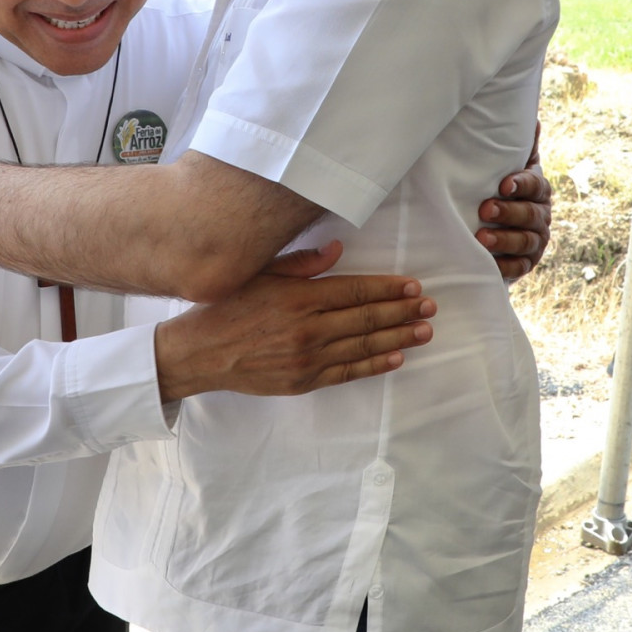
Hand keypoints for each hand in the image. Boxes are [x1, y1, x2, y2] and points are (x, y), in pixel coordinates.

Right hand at [154, 241, 435, 402]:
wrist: (201, 354)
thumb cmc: (227, 308)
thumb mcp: (260, 275)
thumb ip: (301, 264)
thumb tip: (337, 249)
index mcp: (298, 298)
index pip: (354, 291)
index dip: (387, 289)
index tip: (413, 287)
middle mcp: (308, 329)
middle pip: (366, 319)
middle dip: (402, 312)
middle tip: (430, 308)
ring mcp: (308, 359)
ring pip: (363, 347)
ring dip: (397, 338)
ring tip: (423, 332)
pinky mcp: (304, 381)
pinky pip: (348, 373)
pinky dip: (374, 365)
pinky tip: (396, 358)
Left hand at [476, 121, 550, 282]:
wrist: (497, 224)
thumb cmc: (499, 188)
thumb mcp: (507, 166)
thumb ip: (519, 147)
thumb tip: (532, 118)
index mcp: (537, 189)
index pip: (535, 185)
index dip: (521, 184)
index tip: (504, 184)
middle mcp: (541, 214)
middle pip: (530, 214)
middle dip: (508, 212)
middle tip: (484, 209)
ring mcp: (536, 240)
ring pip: (526, 241)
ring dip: (505, 239)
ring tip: (481, 237)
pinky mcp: (527, 262)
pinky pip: (521, 266)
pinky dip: (507, 265)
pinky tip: (491, 263)